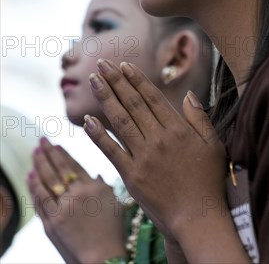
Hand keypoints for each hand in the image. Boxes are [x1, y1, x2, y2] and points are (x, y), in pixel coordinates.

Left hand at [27, 138, 125, 263]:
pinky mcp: (53, 222)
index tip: (56, 144)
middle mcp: (79, 193)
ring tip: (34, 152)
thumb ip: (104, 188)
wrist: (103, 259)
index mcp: (95, 187)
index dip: (64, 154)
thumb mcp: (114, 205)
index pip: (75, 165)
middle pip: (59, 167)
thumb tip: (96, 175)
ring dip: (39, 164)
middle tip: (41, 141)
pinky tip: (30, 175)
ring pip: (48, 179)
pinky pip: (41, 199)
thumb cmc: (113, 234)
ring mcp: (65, 207)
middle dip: (49, 152)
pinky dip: (34, 186)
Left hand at [84, 59, 227, 242]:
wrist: (198, 217)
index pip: (152, 97)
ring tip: (93, 80)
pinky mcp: (132, 176)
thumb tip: (188, 95)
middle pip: (133, 103)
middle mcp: (159, 139)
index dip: (136, 80)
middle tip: (101, 64)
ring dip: (105, 98)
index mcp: (178, 129)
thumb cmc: (209, 181)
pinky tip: (88, 120)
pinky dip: (98, 135)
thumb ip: (200, 118)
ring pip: (120, 121)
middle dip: (116, 81)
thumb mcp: (214, 145)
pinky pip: (112, 151)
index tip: (124, 65)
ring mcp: (143, 157)